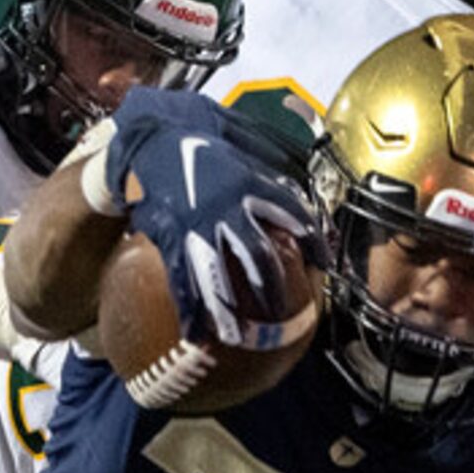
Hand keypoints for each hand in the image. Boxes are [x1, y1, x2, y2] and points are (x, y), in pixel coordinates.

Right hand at [103, 95, 320, 349]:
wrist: (148, 135)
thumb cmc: (198, 137)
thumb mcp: (241, 139)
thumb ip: (269, 158)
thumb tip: (296, 171)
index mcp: (249, 182)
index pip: (292, 215)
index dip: (312, 240)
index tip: (324, 260)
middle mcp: (227, 208)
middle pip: (259, 255)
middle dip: (273, 287)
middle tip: (281, 310)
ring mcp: (197, 225)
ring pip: (219, 275)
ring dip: (229, 310)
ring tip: (239, 337)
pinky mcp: (171, 235)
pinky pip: (181, 277)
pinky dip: (188, 306)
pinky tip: (194, 331)